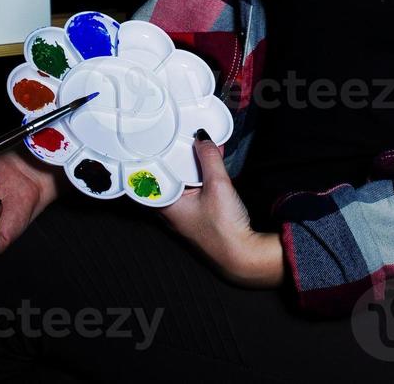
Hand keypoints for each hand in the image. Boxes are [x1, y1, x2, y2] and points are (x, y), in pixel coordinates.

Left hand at [157, 131, 283, 288]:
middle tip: (180, 136)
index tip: (155, 139)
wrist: (242, 256)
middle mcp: (171, 210)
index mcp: (166, 204)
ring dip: (191, 165)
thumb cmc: (224, 229)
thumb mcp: (217, 185)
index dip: (153, 156)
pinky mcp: (199, 215)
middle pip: (168, 176)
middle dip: (176, 156)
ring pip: (183, 182)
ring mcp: (185, 214)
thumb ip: (209, 159)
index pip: (150, 175)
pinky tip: (211, 164)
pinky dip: (201, 175)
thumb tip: (203, 138)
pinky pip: (195, 189)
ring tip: (198, 145)